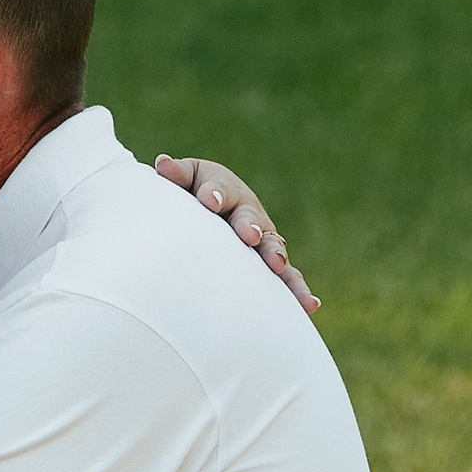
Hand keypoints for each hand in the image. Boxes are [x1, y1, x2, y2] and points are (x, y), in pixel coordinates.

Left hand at [155, 153, 318, 316]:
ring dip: (275, 256)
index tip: (209, 202)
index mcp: (224, 190)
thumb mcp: (186, 181)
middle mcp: (248, 213)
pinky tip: (308, 305)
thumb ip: (178, 175)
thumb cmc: (195, 195)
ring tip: (277, 266)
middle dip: (249, 225)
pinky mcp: (269, 264)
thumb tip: (163, 166)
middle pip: (249, 217)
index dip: (214, 194)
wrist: (213, 211)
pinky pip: (285, 278)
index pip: (218, 189)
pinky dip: (296, 290)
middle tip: (249, 234)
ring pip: (272, 247)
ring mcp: (262, 239)